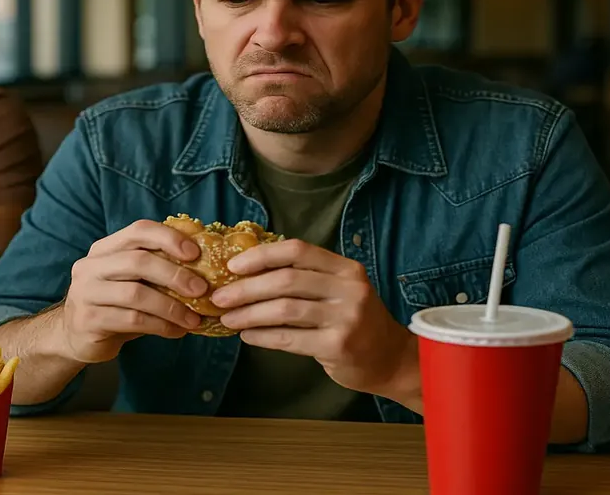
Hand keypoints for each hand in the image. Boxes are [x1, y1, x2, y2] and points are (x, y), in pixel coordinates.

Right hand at [56, 220, 208, 363]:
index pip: (138, 231)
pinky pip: (132, 320)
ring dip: (171, 307)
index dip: (168, 238)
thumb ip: (156, 270)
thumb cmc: (113, 305)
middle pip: (137, 261)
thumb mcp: (131, 282)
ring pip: (136, 294)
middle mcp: (90, 266)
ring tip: (193, 319)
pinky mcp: (88, 320)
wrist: (75, 336)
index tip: (196, 253)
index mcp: (104, 249)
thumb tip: (204, 266)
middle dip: (174, 274)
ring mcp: (86, 293)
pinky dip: (160, 326)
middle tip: (201, 289)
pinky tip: (177, 331)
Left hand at [210, 239, 419, 401]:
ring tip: (228, 319)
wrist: (390, 359)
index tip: (233, 266)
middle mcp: (349, 289)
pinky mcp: (338, 346)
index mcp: (345, 268)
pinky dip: (262, 336)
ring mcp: (346, 317)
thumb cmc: (354, 321)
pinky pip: (289, 338)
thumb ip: (305, 278)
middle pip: (286, 280)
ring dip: (249, 314)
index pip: (297, 250)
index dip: (261, 256)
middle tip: (219, 297)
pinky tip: (247, 336)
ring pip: (284, 310)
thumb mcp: (338, 290)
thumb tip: (247, 273)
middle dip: (246, 288)